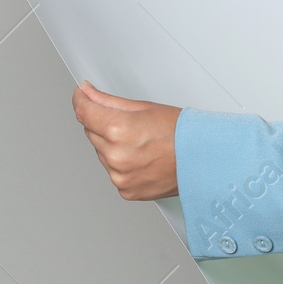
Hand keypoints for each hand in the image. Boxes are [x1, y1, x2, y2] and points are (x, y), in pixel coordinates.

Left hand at [72, 80, 181, 199]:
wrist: (202, 159)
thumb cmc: (181, 132)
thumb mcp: (143, 107)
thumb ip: (107, 101)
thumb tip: (87, 93)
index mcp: (118, 130)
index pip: (83, 112)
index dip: (80, 100)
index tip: (81, 96)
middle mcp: (115, 156)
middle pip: (92, 132)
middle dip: (103, 124)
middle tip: (131, 123)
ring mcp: (119, 176)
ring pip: (101, 153)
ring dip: (112, 145)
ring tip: (141, 142)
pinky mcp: (125, 190)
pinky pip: (113, 172)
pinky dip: (122, 164)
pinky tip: (142, 158)